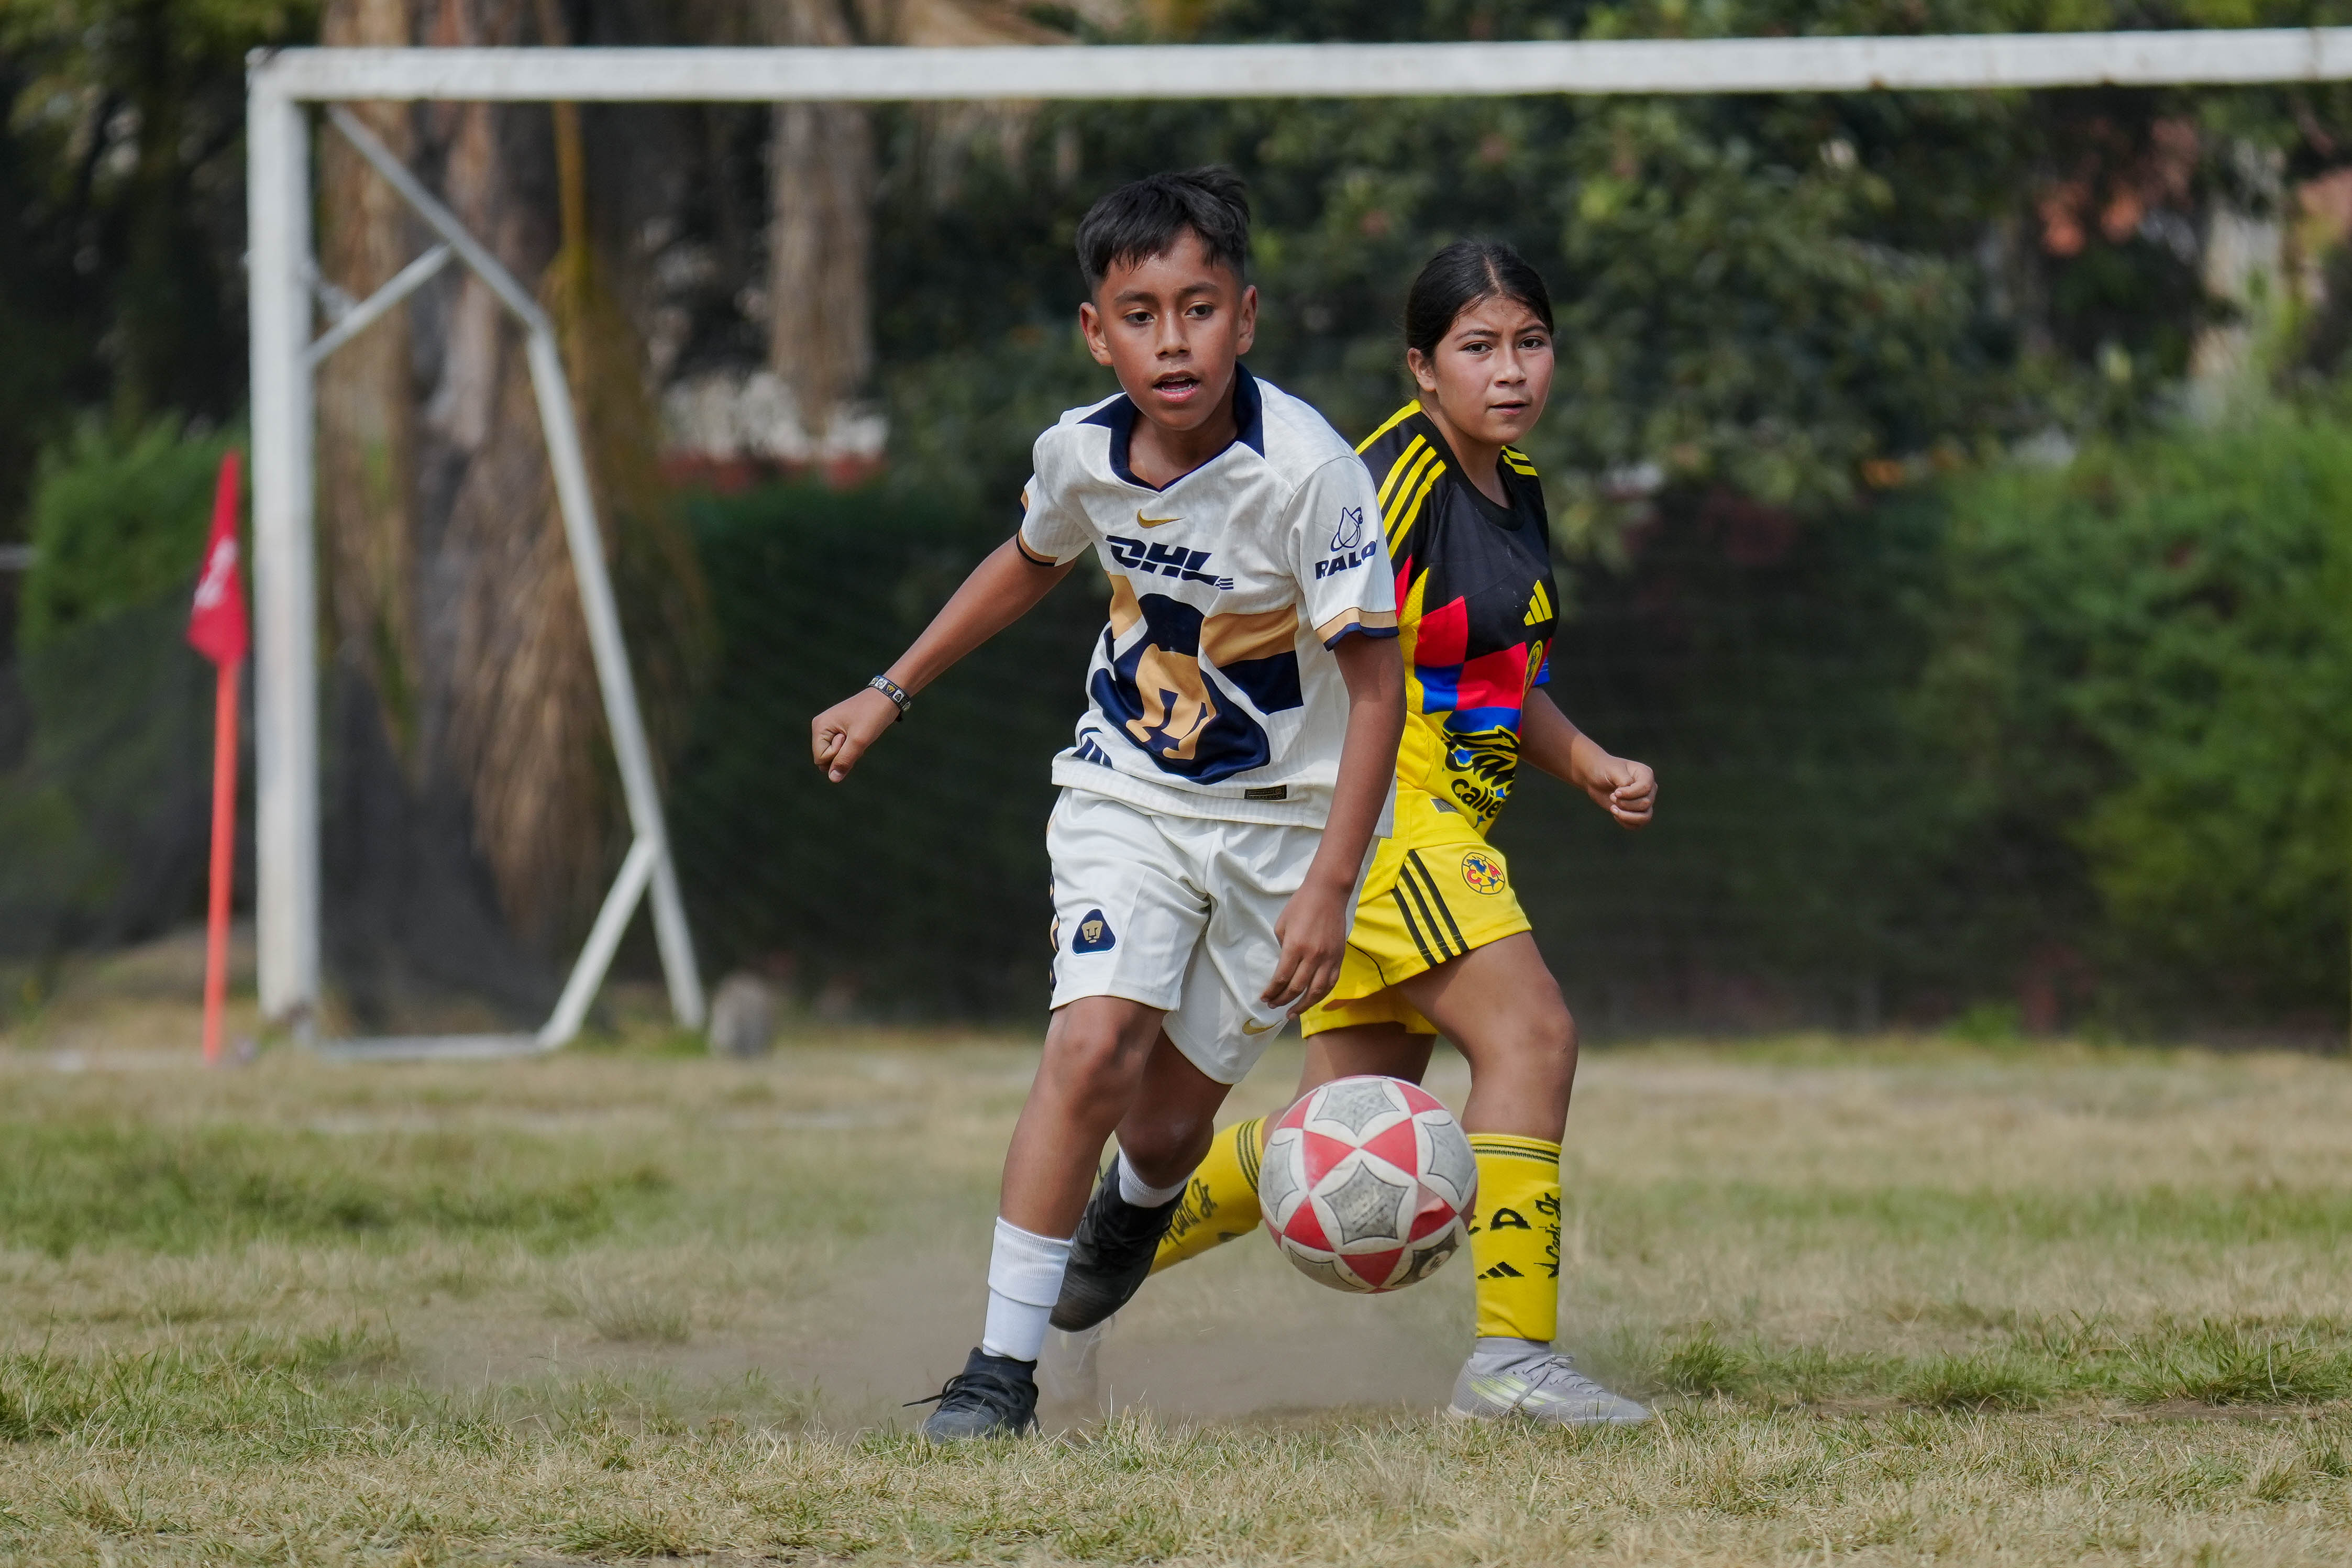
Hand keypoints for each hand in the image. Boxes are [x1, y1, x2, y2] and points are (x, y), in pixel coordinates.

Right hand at [811, 687, 901, 782]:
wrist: (888, 696)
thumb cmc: (873, 715)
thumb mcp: (859, 740)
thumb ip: (845, 760)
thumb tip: (833, 779)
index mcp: (819, 726)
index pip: (820, 759)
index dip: (838, 755)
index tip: (850, 737)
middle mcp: (821, 726)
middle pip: (826, 758)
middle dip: (843, 755)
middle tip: (857, 738)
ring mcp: (830, 728)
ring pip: (836, 755)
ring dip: (850, 751)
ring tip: (860, 734)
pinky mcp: (839, 729)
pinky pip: (843, 748)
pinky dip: (854, 747)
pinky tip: (861, 735)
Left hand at [1263, 876, 1352, 1017]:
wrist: (1328, 894)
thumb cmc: (1300, 906)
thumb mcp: (1282, 925)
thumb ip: (1283, 948)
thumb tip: (1284, 966)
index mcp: (1295, 947)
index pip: (1282, 978)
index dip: (1272, 991)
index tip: (1264, 998)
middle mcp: (1313, 956)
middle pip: (1297, 988)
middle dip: (1283, 1000)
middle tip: (1273, 1005)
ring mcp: (1329, 959)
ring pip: (1317, 991)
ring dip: (1303, 1005)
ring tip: (1292, 1013)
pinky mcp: (1339, 958)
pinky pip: (1331, 983)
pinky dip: (1321, 995)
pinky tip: (1312, 1000)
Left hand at [1582, 754, 1655, 828]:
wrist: (1595, 778)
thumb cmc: (1604, 770)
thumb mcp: (1613, 770)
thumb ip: (1624, 781)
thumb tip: (1630, 794)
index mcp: (1646, 774)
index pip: (1646, 788)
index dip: (1630, 793)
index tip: (1615, 792)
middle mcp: (1649, 789)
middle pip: (1646, 803)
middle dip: (1625, 803)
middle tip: (1612, 797)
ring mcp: (1644, 801)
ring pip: (1645, 817)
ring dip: (1626, 816)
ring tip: (1612, 809)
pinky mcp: (1637, 813)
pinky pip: (1637, 825)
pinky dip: (1625, 822)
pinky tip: (1615, 813)